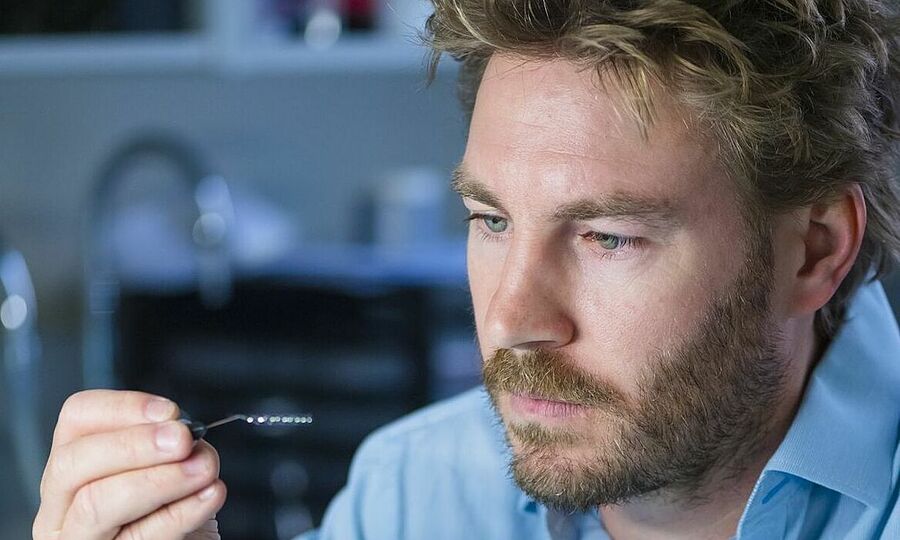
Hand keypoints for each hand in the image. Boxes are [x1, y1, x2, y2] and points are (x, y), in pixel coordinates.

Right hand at [33, 390, 226, 538]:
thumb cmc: (171, 511)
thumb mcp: (165, 469)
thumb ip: (168, 446)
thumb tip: (181, 429)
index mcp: (73, 469)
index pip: (77, 418)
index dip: (122, 408)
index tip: (169, 412)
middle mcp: (62, 507)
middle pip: (71, 464)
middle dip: (134, 444)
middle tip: (182, 440)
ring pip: (96, 504)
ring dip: (159, 479)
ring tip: (203, 469)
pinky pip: (139, 537)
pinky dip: (181, 513)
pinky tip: (209, 495)